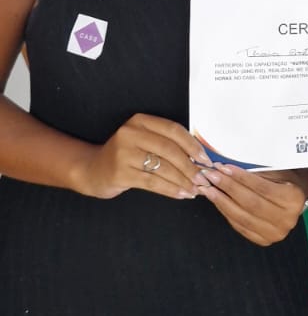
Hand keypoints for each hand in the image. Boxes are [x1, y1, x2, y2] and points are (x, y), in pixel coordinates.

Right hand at [72, 114, 207, 199]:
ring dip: (183, 181)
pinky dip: (170, 189)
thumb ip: (167, 143)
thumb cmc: (125, 156)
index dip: (192, 145)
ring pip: (163, 168)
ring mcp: (123, 153)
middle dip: (190, 166)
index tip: (206, 159)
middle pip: (170, 149)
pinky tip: (181, 194)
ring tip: (195, 189)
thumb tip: (200, 158)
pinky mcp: (120, 172)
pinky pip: (153, 182)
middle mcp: (130, 133)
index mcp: (140, 121)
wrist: (93, 170)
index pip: (173, 130)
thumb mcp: (143, 141)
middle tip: (203, 178)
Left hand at [194, 166, 307, 245]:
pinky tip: (216, 200)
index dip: (240, 178)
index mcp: (293, 199)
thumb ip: (255, 171)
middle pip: (250, 203)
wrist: (296, 197)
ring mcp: (275, 233)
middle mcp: (286, 219)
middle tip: (210, 176)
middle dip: (227, 188)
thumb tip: (225, 167)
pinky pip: (240, 226)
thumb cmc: (286, 179)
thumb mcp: (277, 169)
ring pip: (242, 217)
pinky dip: (226, 212)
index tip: (222, 167)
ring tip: (208, 188)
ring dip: (221, 201)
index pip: (262, 188)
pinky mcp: (263, 240)